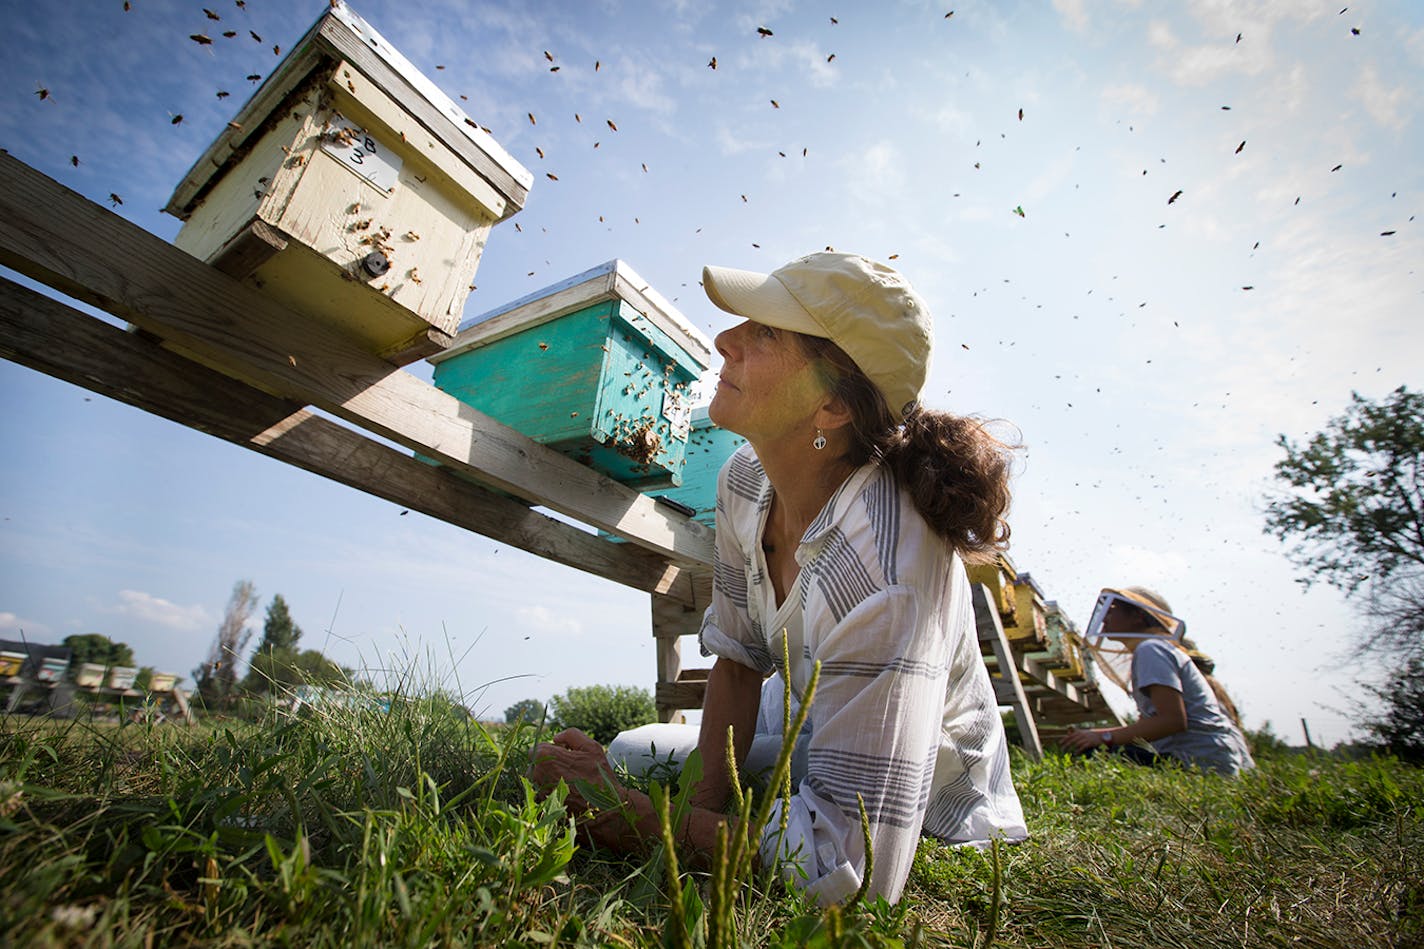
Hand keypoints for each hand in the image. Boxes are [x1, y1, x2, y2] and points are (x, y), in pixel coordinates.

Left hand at [529, 728, 647, 850]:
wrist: (604, 809)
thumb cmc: (599, 776)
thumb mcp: (591, 747)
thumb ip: (571, 735)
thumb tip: (555, 738)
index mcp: (545, 756)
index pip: (535, 749)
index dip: (551, 752)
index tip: (564, 757)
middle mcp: (536, 774)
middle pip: (533, 766)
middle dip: (546, 766)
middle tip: (566, 770)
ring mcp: (537, 792)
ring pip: (536, 781)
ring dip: (547, 780)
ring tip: (567, 783)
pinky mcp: (541, 806)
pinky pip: (540, 796)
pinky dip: (550, 794)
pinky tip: (566, 795)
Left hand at [1062, 727, 1108, 752]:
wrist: (1102, 735)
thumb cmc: (1091, 734)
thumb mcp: (1083, 732)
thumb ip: (1076, 732)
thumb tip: (1068, 732)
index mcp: (1079, 732)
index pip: (1070, 736)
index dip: (1064, 739)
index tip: (1059, 743)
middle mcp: (1082, 735)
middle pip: (1072, 740)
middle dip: (1066, 745)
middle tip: (1062, 750)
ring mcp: (1086, 739)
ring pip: (1076, 743)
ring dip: (1071, 748)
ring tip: (1067, 752)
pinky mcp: (1090, 743)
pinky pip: (1083, 747)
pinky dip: (1078, 750)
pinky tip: (1075, 753)